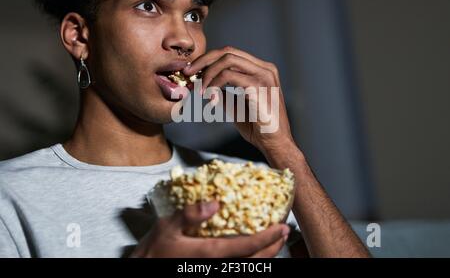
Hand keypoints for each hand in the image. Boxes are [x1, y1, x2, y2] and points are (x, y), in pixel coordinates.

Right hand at [131, 201, 289, 257]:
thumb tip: (214, 203)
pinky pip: (239, 267)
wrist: (147, 268)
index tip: (281, 228)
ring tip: (274, 240)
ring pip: (250, 267)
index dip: (267, 238)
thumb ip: (190, 214)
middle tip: (284, 232)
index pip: (246, 247)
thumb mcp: (166, 227)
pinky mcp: (212, 270)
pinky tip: (254, 250)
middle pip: (255, 261)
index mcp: (208, 253)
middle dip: (274, 247)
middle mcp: (217, 266)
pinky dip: (252, 259)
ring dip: (266, 254)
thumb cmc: (155, 251)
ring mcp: (216, 270)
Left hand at [183, 46, 295, 155]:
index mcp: (262, 70)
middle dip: (204, 61)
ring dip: (208, 73)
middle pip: (228, 51)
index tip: (193, 71)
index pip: (231, 53)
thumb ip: (225, 93)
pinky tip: (209, 96)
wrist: (275, 144)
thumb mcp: (237, 106)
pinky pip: (229, 76)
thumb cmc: (258, 127)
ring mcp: (264, 76)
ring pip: (227, 60)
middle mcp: (265, 69)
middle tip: (188, 73)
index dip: (209, 59)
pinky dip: (214, 83)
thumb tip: (207, 87)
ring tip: (199, 89)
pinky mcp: (258, 88)